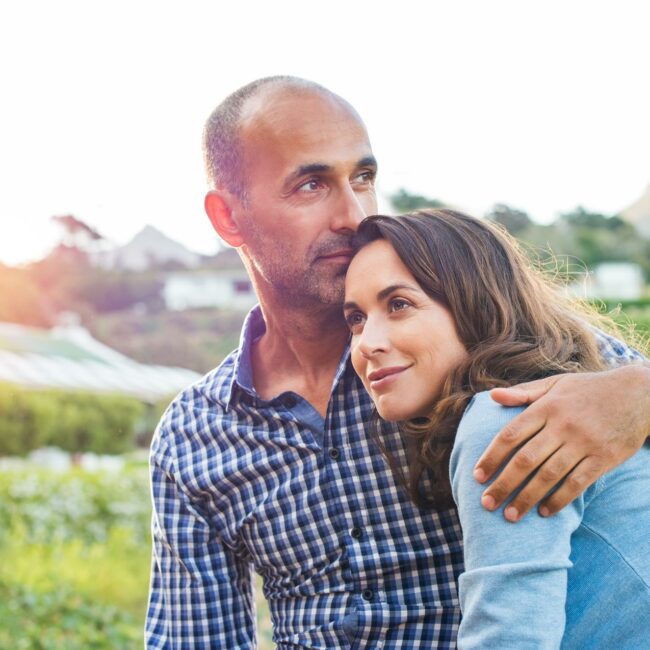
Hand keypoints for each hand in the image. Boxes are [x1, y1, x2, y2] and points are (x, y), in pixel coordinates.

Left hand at [473, 363, 649, 521]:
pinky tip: (544, 512)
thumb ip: (523, 392)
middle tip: (486, 503)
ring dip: (527, 497)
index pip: (511, 435)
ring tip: (510, 514)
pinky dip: (559, 499)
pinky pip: (577, 483)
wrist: (639, 393)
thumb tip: (492, 396)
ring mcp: (584, 443)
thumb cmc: (588, 389)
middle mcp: (562, 425)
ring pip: (549, 475)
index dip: (491, 457)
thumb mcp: (555, 383)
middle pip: (525, 460)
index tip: (477, 475)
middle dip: (503, 483)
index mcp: (546, 407)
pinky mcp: (604, 458)